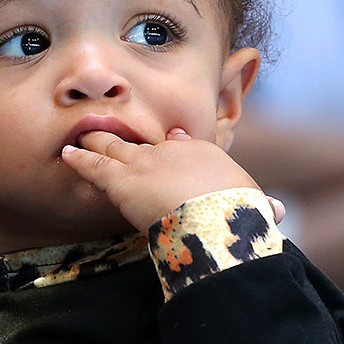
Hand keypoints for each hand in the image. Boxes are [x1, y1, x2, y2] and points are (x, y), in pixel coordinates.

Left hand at [62, 127, 281, 230]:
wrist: (218, 215)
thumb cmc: (240, 214)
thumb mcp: (258, 206)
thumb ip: (263, 208)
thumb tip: (277, 212)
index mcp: (202, 153)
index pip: (181, 145)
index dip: (170, 147)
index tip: (166, 145)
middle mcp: (170, 150)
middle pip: (142, 139)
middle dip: (125, 134)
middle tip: (108, 128)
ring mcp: (142, 161)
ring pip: (113, 146)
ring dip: (96, 139)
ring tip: (80, 135)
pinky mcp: (120, 181)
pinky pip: (93, 166)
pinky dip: (79, 160)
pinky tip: (66, 154)